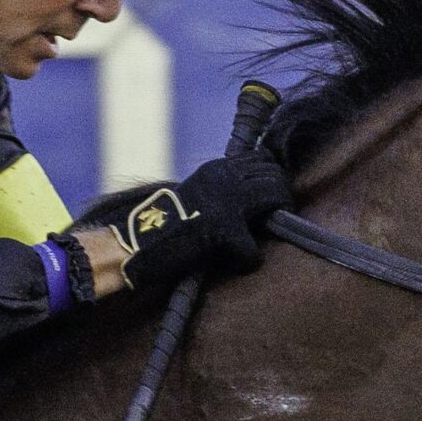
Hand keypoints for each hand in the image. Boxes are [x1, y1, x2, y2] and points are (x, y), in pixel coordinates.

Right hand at [96, 152, 291, 293]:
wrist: (138, 241)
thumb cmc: (164, 223)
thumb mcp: (197, 194)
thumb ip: (220, 190)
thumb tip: (248, 194)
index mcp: (216, 169)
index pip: (261, 158)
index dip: (275, 174)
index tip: (275, 190)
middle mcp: (223, 179)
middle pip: (273, 174)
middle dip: (283, 192)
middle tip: (281, 210)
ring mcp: (225, 201)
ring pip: (273, 194)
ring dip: (279, 212)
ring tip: (273, 226)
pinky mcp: (223, 228)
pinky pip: (251, 247)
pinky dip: (249, 259)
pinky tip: (242, 262)